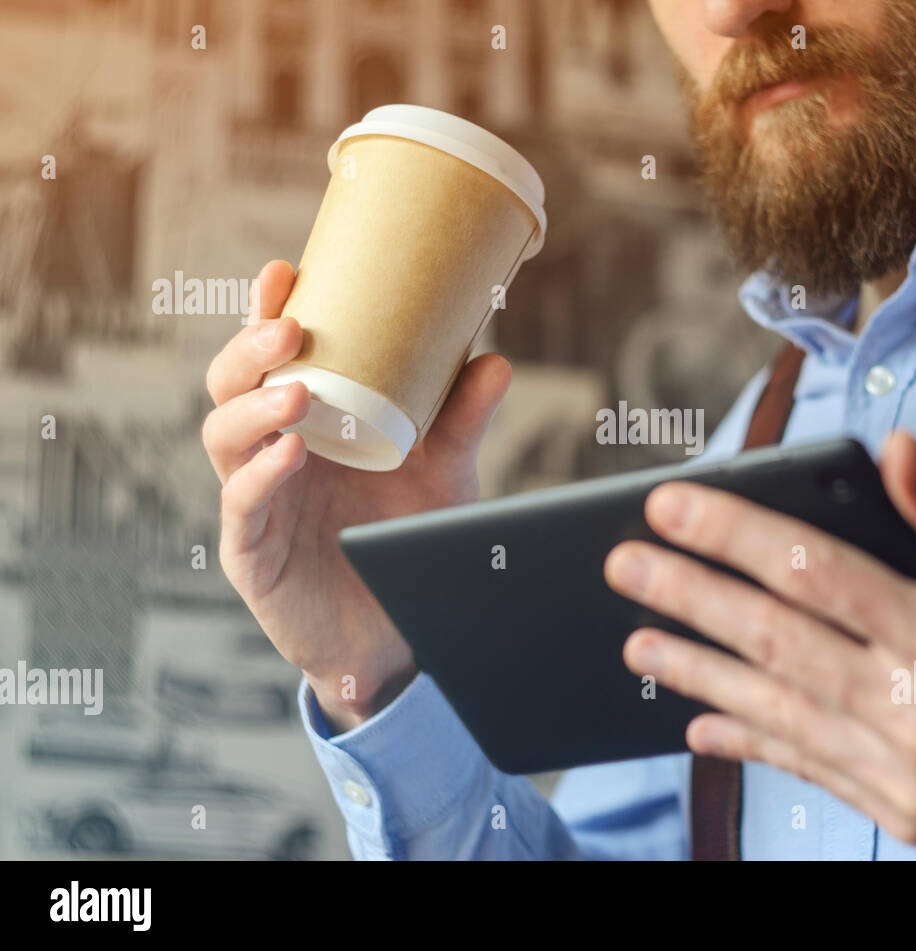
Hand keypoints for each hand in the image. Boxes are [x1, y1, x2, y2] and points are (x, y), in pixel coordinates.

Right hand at [202, 260, 510, 730]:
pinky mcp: (250, 554)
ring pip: (222, 439)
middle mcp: (269, 452)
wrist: (400, 631)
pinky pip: (241, 507)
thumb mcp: (442, 471)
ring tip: (297, 391)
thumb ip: (461, 418)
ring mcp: (254, 502)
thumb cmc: (407, 537)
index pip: (272, 357)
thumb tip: (494, 357)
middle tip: (286, 328)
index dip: (267, 313)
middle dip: (249, 350)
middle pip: (230, 386)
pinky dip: (263, 476)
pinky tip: (292, 455)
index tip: (285, 272)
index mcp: (305, 421)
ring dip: (253, 408)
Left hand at [604, 431, 915, 857]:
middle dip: (688, 598)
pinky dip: (750, 744)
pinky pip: (806, 770)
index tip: (668, 506)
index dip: (730, 532)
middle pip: (773, 643)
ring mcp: (907, 779)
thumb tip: (892, 448)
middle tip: (624, 566)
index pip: (812, 572)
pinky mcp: (905, 816)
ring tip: (639, 642)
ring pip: (775, 712)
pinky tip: (701, 729)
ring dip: (698, 675)